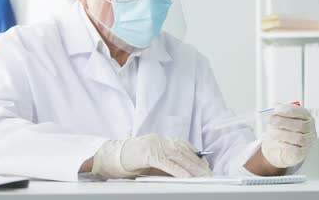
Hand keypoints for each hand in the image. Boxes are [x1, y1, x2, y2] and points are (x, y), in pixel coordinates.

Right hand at [92, 134, 211, 178]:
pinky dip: (179, 171)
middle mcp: (160, 141)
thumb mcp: (149, 161)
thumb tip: (181, 172)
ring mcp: (155, 146)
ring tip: (203, 176)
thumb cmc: (128, 160)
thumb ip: (164, 164)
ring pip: (179, 157)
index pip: (182, 146)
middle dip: (198, 163)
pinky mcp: (150, 155)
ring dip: (193, 168)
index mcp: (160, 140)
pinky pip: (168, 164)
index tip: (205, 163)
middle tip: (209, 173)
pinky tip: (188, 178)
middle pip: (184, 152)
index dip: (195, 155)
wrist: (110, 156)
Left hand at [261, 104, 316, 167]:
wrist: (279, 148)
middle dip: (283, 122)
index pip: (301, 112)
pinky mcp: (302, 153)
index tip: (276, 110)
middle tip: (270, 120)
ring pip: (298, 138)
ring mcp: (308, 142)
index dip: (288, 110)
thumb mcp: (279, 118)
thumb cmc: (281, 130)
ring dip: (282, 134)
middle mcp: (310, 129)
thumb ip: (279, 111)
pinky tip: (277, 142)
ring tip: (271, 132)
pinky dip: (284, 145)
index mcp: (306, 117)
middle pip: (300, 125)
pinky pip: (295, 150)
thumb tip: (275, 105)